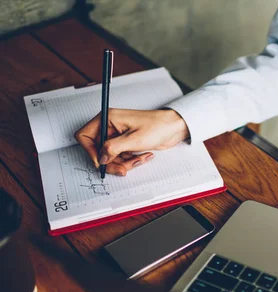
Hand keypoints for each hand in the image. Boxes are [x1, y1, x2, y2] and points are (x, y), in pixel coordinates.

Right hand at [74, 108, 188, 175]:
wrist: (175, 127)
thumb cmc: (158, 126)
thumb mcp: (134, 139)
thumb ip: (113, 148)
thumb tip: (100, 158)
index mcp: (108, 118)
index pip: (84, 136)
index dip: (90, 151)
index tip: (102, 161)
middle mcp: (110, 126)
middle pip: (98, 150)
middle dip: (111, 161)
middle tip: (123, 169)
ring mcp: (118, 135)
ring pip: (110, 156)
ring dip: (124, 162)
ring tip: (139, 159)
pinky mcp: (126, 143)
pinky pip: (121, 157)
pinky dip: (131, 160)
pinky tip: (143, 156)